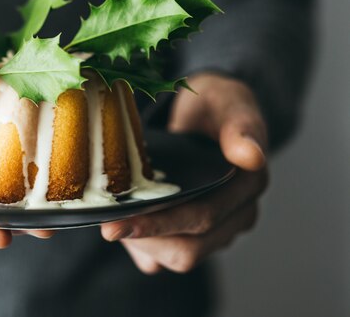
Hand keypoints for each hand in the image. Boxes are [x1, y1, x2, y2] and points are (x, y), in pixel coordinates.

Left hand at [101, 74, 268, 272]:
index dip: (159, 224)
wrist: (201, 113)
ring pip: (179, 256)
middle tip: (107, 226)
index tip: (119, 223)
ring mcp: (219, 228)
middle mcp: (238, 214)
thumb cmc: (214, 105)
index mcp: (249, 184)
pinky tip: (126, 228)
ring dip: (144, 244)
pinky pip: (169, 257)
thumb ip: (240, 126)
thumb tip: (252, 157)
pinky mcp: (197, 234)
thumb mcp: (227, 101)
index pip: (204, 218)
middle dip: (144, 238)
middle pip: (189, 248)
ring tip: (114, 223)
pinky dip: (145, 248)